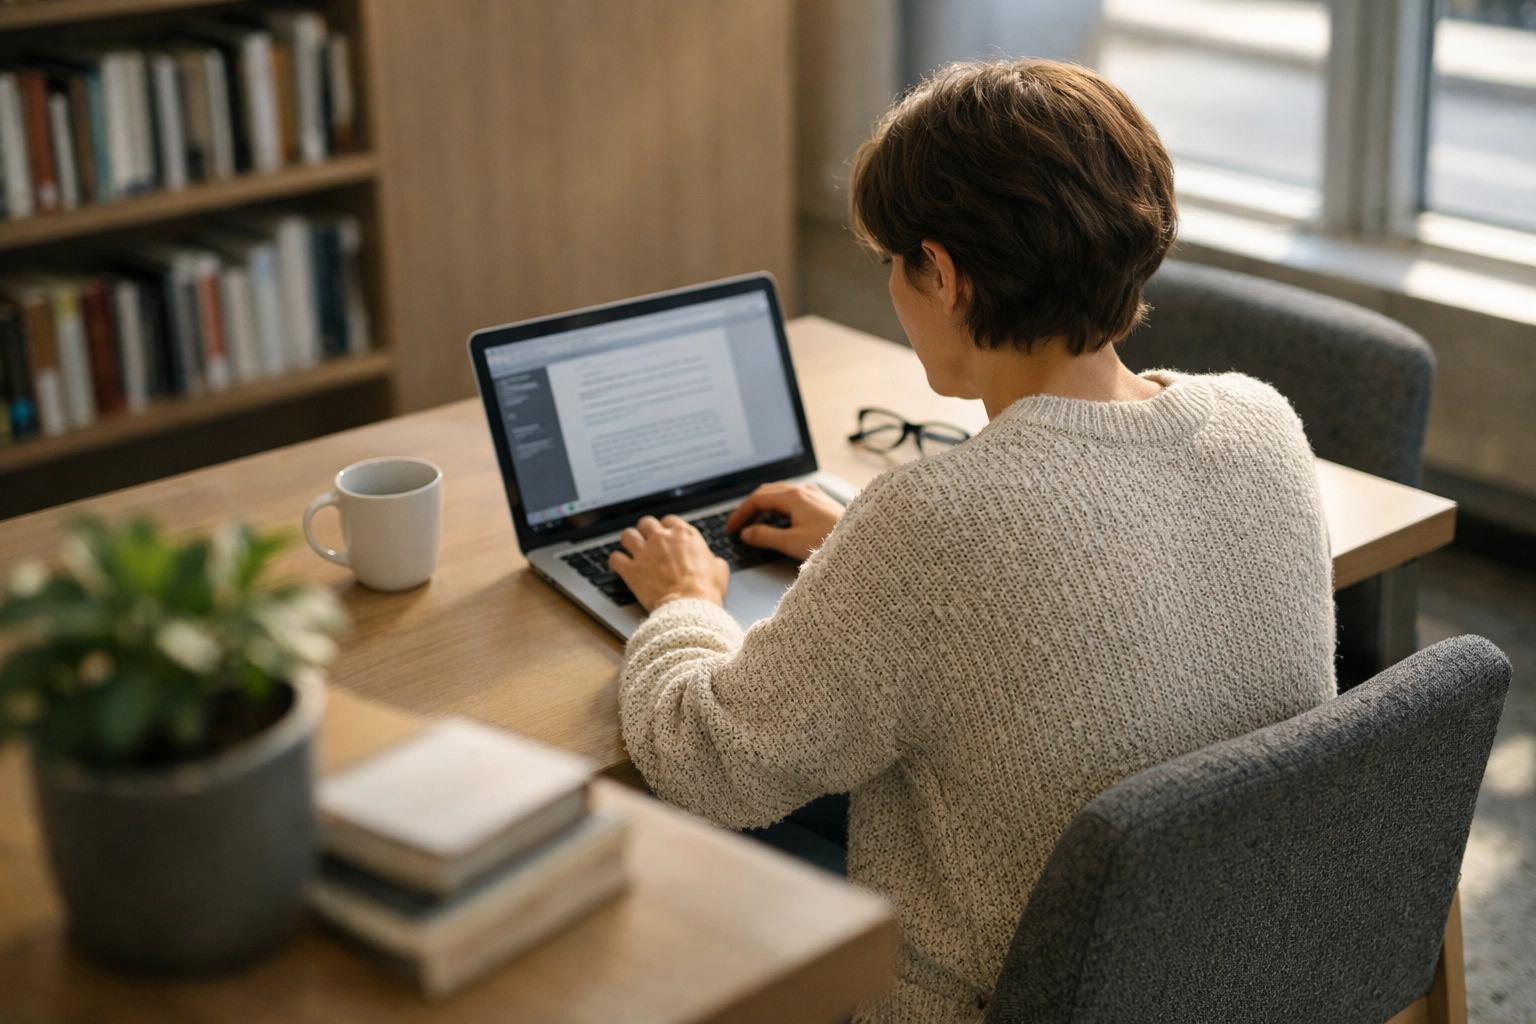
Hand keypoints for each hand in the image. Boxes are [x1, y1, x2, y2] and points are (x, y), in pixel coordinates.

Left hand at [609, 515, 729, 610]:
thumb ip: (714, 560)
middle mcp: (662, 538)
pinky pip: (615, 558)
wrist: (689, 606)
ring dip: (628, 542)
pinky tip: (617, 567)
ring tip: (630, 550)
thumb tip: (715, 562)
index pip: (669, 520)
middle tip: (647, 542)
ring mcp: (644, 552)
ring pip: (627, 535)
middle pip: (646, 523)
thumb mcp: (720, 570)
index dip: (666, 529)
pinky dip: (615, 562)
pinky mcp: (631, 569)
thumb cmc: (706, 590)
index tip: (666, 537)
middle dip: (646, 532)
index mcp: (684, 534)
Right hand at [724, 482, 844, 561]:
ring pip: (781, 494)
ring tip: (755, 521)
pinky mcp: (823, 504)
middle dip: (750, 507)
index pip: (757, 499)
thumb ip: (766, 537)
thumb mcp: (792, 542)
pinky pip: (794, 499)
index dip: (741, 513)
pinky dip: (779, 507)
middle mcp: (804, 491)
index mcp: (793, 497)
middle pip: (768, 493)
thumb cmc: (831, 543)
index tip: (731, 527)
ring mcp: (815, 496)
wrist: (862, 544)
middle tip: (738, 523)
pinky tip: (781, 519)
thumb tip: (747, 533)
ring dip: (764, 506)